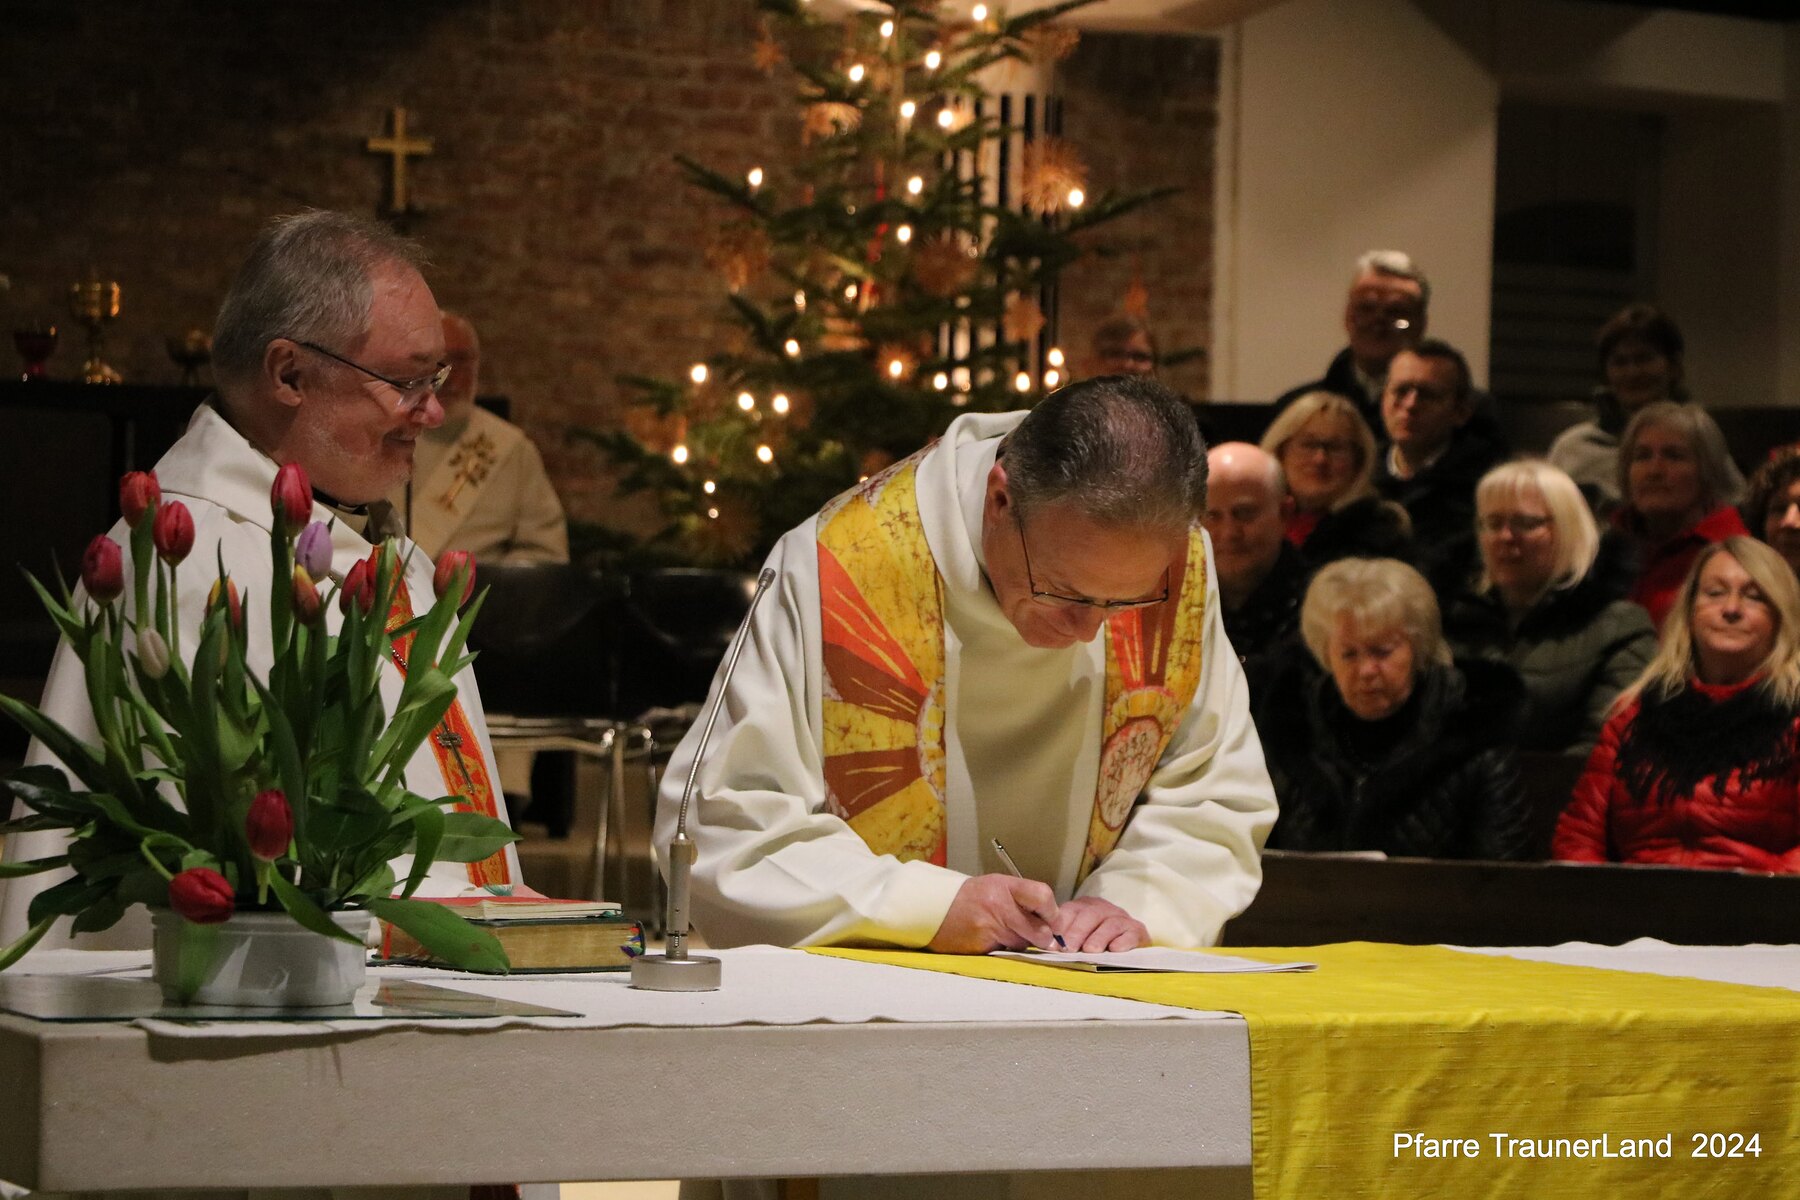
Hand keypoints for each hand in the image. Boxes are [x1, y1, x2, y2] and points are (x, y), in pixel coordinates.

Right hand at [928, 874, 1060, 953]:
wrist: (934, 908)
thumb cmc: (971, 897)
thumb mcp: (997, 887)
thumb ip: (1023, 901)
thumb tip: (1053, 923)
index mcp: (1006, 886)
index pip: (1043, 896)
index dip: (1054, 913)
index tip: (1054, 922)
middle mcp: (999, 904)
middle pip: (1039, 930)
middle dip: (1044, 938)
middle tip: (1041, 938)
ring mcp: (989, 926)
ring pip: (1023, 944)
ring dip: (1022, 944)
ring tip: (1007, 934)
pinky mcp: (981, 945)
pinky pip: (1005, 953)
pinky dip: (1004, 951)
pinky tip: (993, 941)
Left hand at [1053, 897, 1148, 952]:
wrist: (1130, 941)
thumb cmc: (1096, 941)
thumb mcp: (1078, 936)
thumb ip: (1063, 938)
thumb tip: (1048, 947)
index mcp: (1084, 907)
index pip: (1070, 912)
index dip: (1061, 927)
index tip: (1053, 945)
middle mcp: (1102, 909)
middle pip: (1089, 915)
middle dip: (1077, 932)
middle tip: (1069, 949)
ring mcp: (1121, 918)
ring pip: (1110, 924)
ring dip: (1098, 937)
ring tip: (1089, 951)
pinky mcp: (1137, 930)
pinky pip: (1130, 933)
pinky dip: (1122, 941)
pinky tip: (1114, 950)